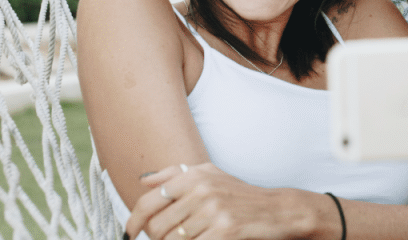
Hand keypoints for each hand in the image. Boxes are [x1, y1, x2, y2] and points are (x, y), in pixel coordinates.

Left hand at [126, 163, 320, 239]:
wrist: (276, 210)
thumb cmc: (240, 195)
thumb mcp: (210, 174)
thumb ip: (174, 174)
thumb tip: (144, 180)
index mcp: (194, 175)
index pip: (148, 201)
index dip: (133, 221)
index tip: (131, 232)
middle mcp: (202, 190)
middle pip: (156, 226)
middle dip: (156, 238)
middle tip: (166, 238)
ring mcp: (213, 211)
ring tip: (187, 238)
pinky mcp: (224, 230)